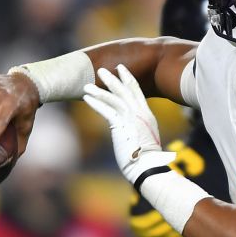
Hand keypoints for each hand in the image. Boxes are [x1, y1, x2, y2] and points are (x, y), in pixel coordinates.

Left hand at [83, 65, 176, 185]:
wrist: (149, 166)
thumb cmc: (147, 158)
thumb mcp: (145, 139)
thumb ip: (138, 129)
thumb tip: (131, 130)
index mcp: (147, 115)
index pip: (137, 92)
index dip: (128, 79)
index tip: (121, 69)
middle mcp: (140, 113)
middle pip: (125, 90)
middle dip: (113, 79)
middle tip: (101, 70)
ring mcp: (131, 119)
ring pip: (114, 98)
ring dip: (100, 90)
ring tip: (87, 85)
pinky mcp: (122, 126)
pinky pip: (107, 110)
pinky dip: (96, 103)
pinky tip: (86, 98)